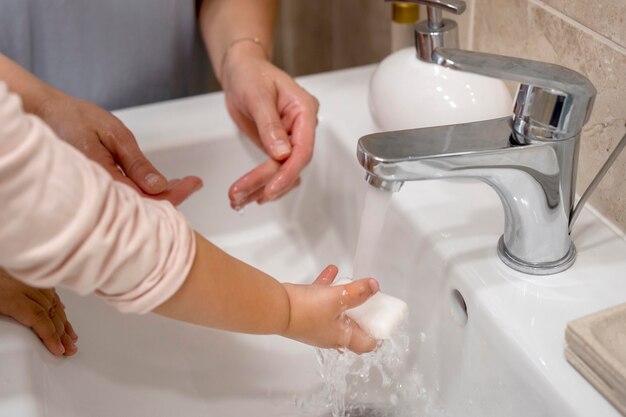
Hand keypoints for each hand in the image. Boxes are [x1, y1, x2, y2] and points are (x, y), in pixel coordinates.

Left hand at [0, 269, 77, 355]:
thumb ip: (0, 320)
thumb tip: (5, 338)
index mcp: (10, 295)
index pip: (38, 317)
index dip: (51, 335)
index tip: (58, 348)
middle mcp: (23, 285)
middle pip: (49, 311)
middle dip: (62, 332)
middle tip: (68, 349)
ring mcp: (27, 279)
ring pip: (53, 302)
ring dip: (64, 321)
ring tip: (70, 336)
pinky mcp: (28, 274)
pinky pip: (50, 291)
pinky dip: (58, 304)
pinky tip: (62, 312)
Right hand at [35, 92, 202, 205]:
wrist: (45, 113)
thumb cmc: (75, 119)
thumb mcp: (114, 135)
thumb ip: (136, 163)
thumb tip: (159, 186)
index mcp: (104, 180)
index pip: (147, 200)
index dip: (175, 194)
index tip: (194, 182)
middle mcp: (99, 194)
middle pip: (144, 209)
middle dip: (173, 196)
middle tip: (192, 182)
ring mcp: (97, 194)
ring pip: (135, 205)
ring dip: (160, 195)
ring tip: (180, 182)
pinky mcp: (97, 190)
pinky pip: (124, 199)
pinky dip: (144, 192)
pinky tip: (156, 184)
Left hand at [220, 44, 318, 208]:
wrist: (240, 71)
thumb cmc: (251, 73)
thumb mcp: (257, 95)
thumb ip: (270, 124)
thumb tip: (282, 152)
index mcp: (304, 111)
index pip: (303, 149)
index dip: (288, 172)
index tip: (271, 188)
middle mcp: (301, 127)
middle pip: (292, 165)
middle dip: (269, 183)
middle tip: (245, 196)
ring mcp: (290, 138)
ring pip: (283, 171)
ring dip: (263, 187)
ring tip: (240, 199)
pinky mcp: (278, 146)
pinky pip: (274, 169)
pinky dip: (261, 182)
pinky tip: (249, 193)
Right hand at [282, 265, 378, 353]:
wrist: (276, 307)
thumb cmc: (308, 309)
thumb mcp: (338, 298)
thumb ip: (358, 292)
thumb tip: (375, 286)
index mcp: (341, 338)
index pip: (366, 344)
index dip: (377, 334)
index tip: (383, 319)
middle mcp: (329, 334)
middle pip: (352, 326)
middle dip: (362, 311)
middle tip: (370, 298)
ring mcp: (316, 323)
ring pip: (336, 310)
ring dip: (345, 296)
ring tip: (351, 282)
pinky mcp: (304, 312)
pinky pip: (321, 298)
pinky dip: (327, 287)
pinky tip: (331, 270)